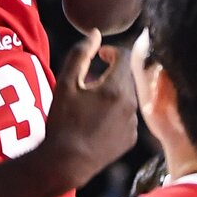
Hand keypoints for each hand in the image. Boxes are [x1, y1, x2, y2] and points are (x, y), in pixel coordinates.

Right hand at [40, 35, 139, 188]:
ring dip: (113, 94)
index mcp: (116, 88)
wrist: (66, 162)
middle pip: (127, 77)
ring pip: (127, 97)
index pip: (125, 57)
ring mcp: (133, 124)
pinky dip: (115, 113)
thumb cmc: (63, 121)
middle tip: (89, 82)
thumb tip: (95, 34)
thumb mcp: (65, 83)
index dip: (111, 51)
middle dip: (111, 74)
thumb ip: (81, 54)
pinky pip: (127, 117)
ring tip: (90, 104)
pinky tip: (97, 122)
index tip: (99, 55)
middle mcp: (131, 104)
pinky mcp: (131, 139)